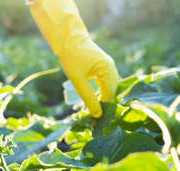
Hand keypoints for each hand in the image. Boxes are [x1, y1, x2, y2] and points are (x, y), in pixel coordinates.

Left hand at [28, 0, 118, 117]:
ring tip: (94, 112)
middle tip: (95, 120)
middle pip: (111, 92)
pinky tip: (93, 100)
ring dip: (102, 99)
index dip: (104, 109)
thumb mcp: (78, 81)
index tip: (97, 122)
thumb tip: (97, 115)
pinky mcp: (104, 67)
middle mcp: (112, 68)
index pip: (109, 95)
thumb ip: (88, 98)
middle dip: (104, 105)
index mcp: (108, 70)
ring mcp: (109, 66)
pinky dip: (101, 92)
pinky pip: (105, 83)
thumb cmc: (71, 58)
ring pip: (109, 88)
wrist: (68, 39)